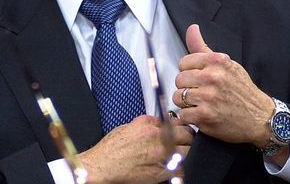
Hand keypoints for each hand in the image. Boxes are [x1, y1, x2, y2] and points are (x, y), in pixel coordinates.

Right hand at [79, 115, 193, 183]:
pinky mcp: (163, 171)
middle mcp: (157, 136)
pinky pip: (180, 168)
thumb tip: (155, 125)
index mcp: (147, 123)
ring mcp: (161, 153)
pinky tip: (174, 168)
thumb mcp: (126, 128)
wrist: (102, 167)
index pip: (172, 120)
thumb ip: (144, 125)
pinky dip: (180, 168)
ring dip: (186, 151)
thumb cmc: (109, 151)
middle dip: (186, 136)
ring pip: (188, 149)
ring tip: (182, 154)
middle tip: (186, 140)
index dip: (177, 125)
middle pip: (185, 131)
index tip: (178, 129)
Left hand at [173, 24, 273, 148]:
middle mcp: (212, 77)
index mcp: (217, 61)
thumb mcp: (227, 64)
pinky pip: (183, 114)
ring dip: (187, 104)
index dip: (189, 72)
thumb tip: (192, 28)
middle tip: (201, 93)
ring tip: (201, 105)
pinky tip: (202, 115)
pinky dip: (190, 118)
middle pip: (179, 80)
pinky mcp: (205, 116)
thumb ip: (204, 48)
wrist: (260, 118)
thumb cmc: (242, 90)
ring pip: (178, 97)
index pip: (184, 63)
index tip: (199, 79)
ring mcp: (208, 97)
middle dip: (187, 88)